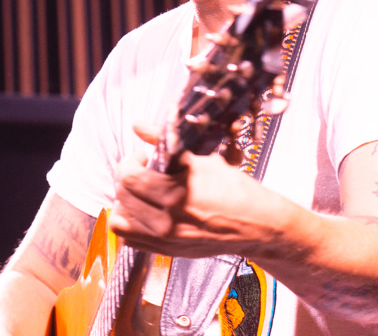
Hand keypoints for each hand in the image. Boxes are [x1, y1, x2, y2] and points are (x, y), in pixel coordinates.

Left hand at [106, 124, 283, 258]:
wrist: (257, 225)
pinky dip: (130, 224)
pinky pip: (130, 239)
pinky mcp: (167, 251)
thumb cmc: (234, 191)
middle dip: (126, 178)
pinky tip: (142, 211)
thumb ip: (165, 141)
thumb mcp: (203, 160)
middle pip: (122, 196)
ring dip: (124, 202)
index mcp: (175, 195)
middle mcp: (166, 221)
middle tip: (141, 171)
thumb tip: (138, 125)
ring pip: (120, 220)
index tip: (143, 157)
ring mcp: (165, 240)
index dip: (130, 162)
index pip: (128, 177)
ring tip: (139, 193)